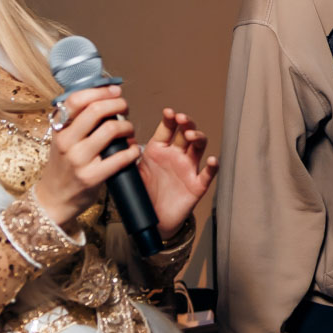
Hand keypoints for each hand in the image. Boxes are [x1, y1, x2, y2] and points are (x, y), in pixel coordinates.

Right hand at [34, 86, 138, 228]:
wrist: (54, 198)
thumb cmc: (63, 166)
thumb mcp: (63, 139)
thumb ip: (77, 121)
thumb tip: (103, 98)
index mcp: (59, 128)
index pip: (77, 99)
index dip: (100, 91)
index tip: (115, 91)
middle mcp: (66, 141)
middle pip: (96, 110)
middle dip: (118, 104)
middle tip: (125, 108)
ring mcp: (78, 159)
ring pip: (110, 130)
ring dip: (128, 127)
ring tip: (129, 130)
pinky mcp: (91, 177)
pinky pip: (119, 158)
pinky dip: (132, 151)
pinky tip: (133, 150)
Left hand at [138, 108, 219, 238]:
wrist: (152, 220)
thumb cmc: (144, 193)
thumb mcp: (132, 172)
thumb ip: (125, 156)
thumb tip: (119, 140)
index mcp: (159, 149)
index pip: (167, 128)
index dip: (170, 118)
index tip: (168, 112)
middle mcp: (176, 155)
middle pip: (186, 132)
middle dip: (186, 123)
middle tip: (181, 119)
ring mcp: (188, 169)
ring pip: (198, 147)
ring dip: (197, 138)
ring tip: (190, 135)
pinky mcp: (196, 185)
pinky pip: (207, 175)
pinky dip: (212, 167)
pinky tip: (212, 160)